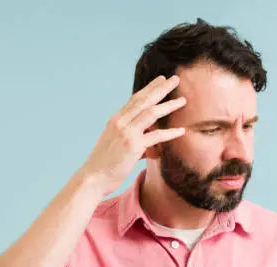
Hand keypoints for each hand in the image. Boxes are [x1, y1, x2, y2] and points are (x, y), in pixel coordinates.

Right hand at [82, 75, 186, 193]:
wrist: (93, 178)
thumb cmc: (105, 165)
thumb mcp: (117, 146)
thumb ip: (134, 141)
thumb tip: (148, 147)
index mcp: (116, 120)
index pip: (135, 99)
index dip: (149, 88)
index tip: (161, 80)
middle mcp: (120, 122)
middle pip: (144, 100)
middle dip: (161, 88)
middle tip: (175, 79)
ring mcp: (127, 133)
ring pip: (151, 113)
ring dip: (169, 106)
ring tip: (183, 100)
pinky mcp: (133, 145)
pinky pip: (156, 136)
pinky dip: (170, 133)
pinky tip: (181, 131)